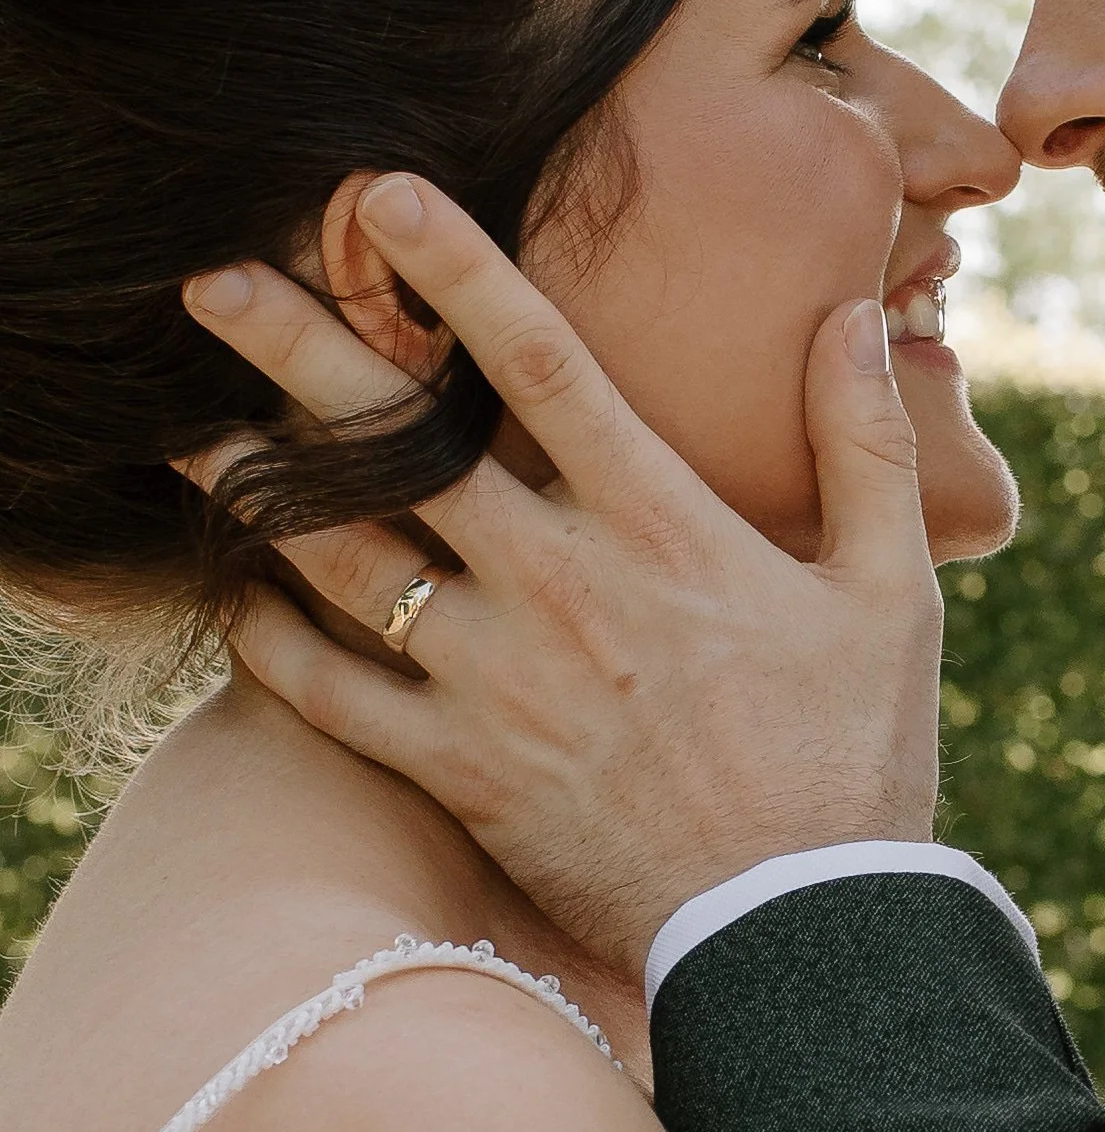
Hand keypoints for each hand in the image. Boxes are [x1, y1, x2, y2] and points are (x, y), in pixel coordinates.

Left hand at [181, 178, 943, 984]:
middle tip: (214, 280)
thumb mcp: (891, 593)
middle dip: (300, 349)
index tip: (382, 196)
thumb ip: (865, 444)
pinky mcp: (462, 774)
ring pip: (346, 560)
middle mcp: (562, 588)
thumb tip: (853, 310)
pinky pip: (334, 699)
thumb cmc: (853, 759)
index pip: (545, 366)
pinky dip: (272, 647)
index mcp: (663, 528)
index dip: (457, 268)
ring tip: (186, 428)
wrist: (802, 936)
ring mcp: (499, 683)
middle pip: (406, 445)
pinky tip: (235, 599)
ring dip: (257, 485)